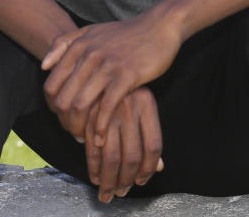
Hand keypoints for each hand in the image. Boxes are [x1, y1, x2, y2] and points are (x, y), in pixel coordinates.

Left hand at [42, 12, 180, 144]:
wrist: (159, 26)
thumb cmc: (126, 33)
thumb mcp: (91, 31)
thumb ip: (64, 43)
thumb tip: (43, 65)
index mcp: (78, 47)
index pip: (51, 86)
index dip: (52, 108)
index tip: (63, 117)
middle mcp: (88, 56)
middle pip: (63, 99)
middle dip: (65, 122)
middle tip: (73, 133)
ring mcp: (107, 66)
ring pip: (80, 105)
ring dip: (79, 128)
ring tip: (85, 139)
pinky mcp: (126, 76)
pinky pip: (106, 107)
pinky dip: (101, 127)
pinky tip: (102, 139)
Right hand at [84, 88, 164, 202]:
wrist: (100, 54)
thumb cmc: (124, 83)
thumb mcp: (143, 101)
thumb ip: (150, 134)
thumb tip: (159, 167)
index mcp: (147, 103)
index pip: (153, 145)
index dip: (149, 168)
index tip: (142, 181)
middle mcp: (129, 106)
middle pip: (132, 155)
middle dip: (126, 180)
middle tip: (122, 193)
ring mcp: (108, 110)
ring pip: (112, 156)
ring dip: (109, 179)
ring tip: (108, 191)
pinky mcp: (89, 113)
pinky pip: (92, 147)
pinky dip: (93, 166)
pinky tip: (95, 176)